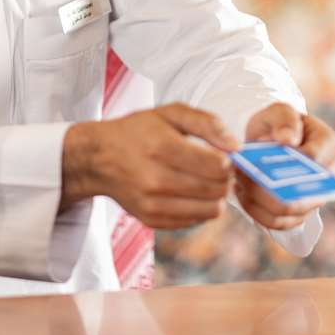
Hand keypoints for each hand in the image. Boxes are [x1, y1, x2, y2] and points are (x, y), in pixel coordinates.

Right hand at [62, 104, 237, 229]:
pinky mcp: (151, 220)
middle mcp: (156, 179)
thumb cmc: (137, 132)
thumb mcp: (170, 113)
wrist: (98, 158)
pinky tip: (190, 193)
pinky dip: (199, 209)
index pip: (218, 166)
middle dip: (224, 179)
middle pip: (217, 190)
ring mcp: (152, 204)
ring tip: (206, 181)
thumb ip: (207, 123)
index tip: (223, 156)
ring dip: (216, 196)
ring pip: (210, 210)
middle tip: (217, 169)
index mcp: (163, 147)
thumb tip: (235, 146)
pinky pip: (194, 222)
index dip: (228, 161)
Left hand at [236, 103, 334, 230]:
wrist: (269, 139)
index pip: (314, 159)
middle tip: (241, 175)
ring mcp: (315, 199)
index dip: (287, 163)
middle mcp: (328, 177)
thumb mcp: (279, 111)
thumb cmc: (277, 123)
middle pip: (302, 196)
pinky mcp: (298, 214)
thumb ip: (284, 119)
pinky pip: (277, 223)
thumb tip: (287, 140)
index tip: (259, 156)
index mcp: (329, 145)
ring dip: (257, 201)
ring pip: (287, 214)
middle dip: (267, 189)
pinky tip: (241, 194)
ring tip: (239, 183)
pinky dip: (255, 211)